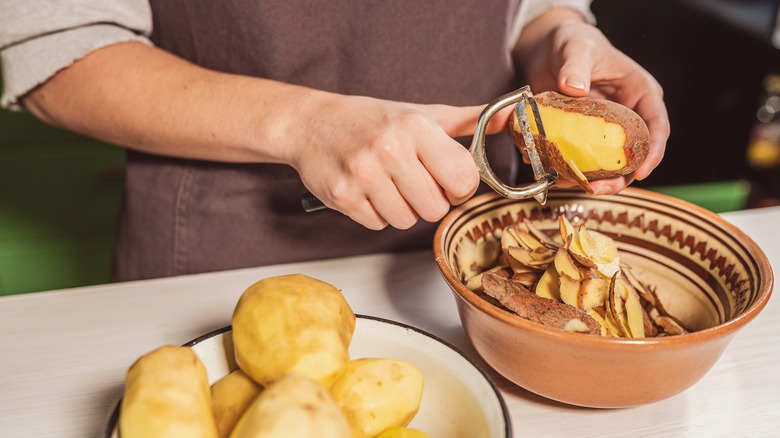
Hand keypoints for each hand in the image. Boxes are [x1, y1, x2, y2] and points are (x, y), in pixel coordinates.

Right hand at [287, 93, 510, 229]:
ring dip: (401, 209)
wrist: (310, 123)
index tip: (446, 179)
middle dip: (428, 200)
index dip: (459, 186)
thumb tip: (511, 118)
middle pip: (436, 208)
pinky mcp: (343, 196)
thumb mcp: (421, 114)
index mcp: (415, 127)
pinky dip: (376, 214)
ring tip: (386, 184)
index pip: (463, 179)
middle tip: (411, 181)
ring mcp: (363, 174)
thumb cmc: (371, 120)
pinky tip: (367, 190)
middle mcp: (389, 148)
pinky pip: (378, 225)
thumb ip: (469, 122)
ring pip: (407, 221)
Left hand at [516, 12, 669, 194]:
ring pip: (608, 167)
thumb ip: (576, 65)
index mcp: (639, 93)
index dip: (653, 151)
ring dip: (591, 181)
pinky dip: (567, 172)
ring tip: (571, 185)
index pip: (656, 125)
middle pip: (633, 156)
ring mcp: (604, 133)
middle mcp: (627, 117)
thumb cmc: (571, 43)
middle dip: (619, 178)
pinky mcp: (581, 140)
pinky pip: (580, 162)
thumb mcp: (576, 47)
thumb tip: (575, 88)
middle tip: (597, 189)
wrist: (547, 51)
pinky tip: (553, 176)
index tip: (642, 172)